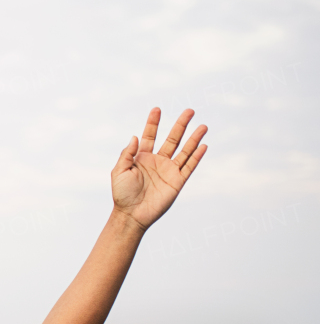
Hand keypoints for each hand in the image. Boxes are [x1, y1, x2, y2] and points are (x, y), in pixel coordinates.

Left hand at [111, 107, 207, 230]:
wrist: (131, 214)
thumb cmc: (122, 194)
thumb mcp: (119, 171)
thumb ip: (127, 153)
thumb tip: (135, 136)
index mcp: (142, 158)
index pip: (150, 136)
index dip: (153, 123)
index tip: (157, 109)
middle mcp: (157, 161)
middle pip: (172, 139)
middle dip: (181, 125)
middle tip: (190, 110)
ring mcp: (168, 171)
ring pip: (184, 151)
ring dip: (194, 138)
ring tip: (203, 126)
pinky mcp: (177, 181)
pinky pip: (189, 166)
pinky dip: (196, 156)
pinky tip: (203, 145)